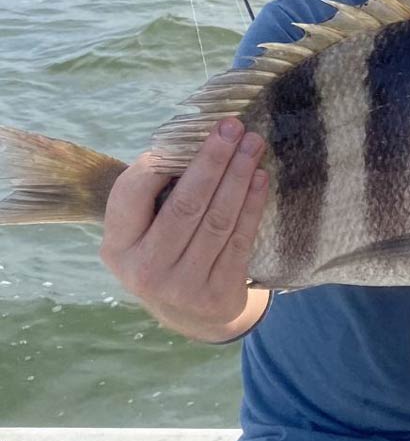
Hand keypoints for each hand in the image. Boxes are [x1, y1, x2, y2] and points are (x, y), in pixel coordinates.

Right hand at [99, 117, 268, 339]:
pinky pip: (240, 239)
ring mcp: (182, 285)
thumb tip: (190, 141)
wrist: (189, 313)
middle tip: (234, 127)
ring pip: (217, 220)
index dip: (159, 161)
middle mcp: (145, 268)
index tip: (190, 134)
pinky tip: (260, 179)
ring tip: (254, 145)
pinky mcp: (217, 294)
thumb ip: (154, 193)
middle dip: (213, 160)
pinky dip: (252, 205)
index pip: (131, 194)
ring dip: (239, 176)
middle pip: (185, 204)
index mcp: (118, 246)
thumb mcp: (143, 230)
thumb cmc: (165, 252)